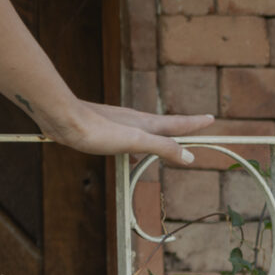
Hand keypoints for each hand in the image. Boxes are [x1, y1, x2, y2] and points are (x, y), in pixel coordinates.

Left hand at [36, 97, 216, 168]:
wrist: (62, 118)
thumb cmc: (97, 130)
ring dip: (158, 139)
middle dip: (180, 130)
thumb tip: (190, 156)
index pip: (177, 124)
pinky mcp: (104, 130)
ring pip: (145, 132)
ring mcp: (119, 124)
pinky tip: (128, 157)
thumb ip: (162, 147)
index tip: (211, 118)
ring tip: (166, 147)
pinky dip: (136, 147)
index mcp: (146, 123)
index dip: (195, 123)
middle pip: (164, 126)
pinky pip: (128, 139)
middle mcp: (135, 121)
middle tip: (195, 129)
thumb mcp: (135, 141)